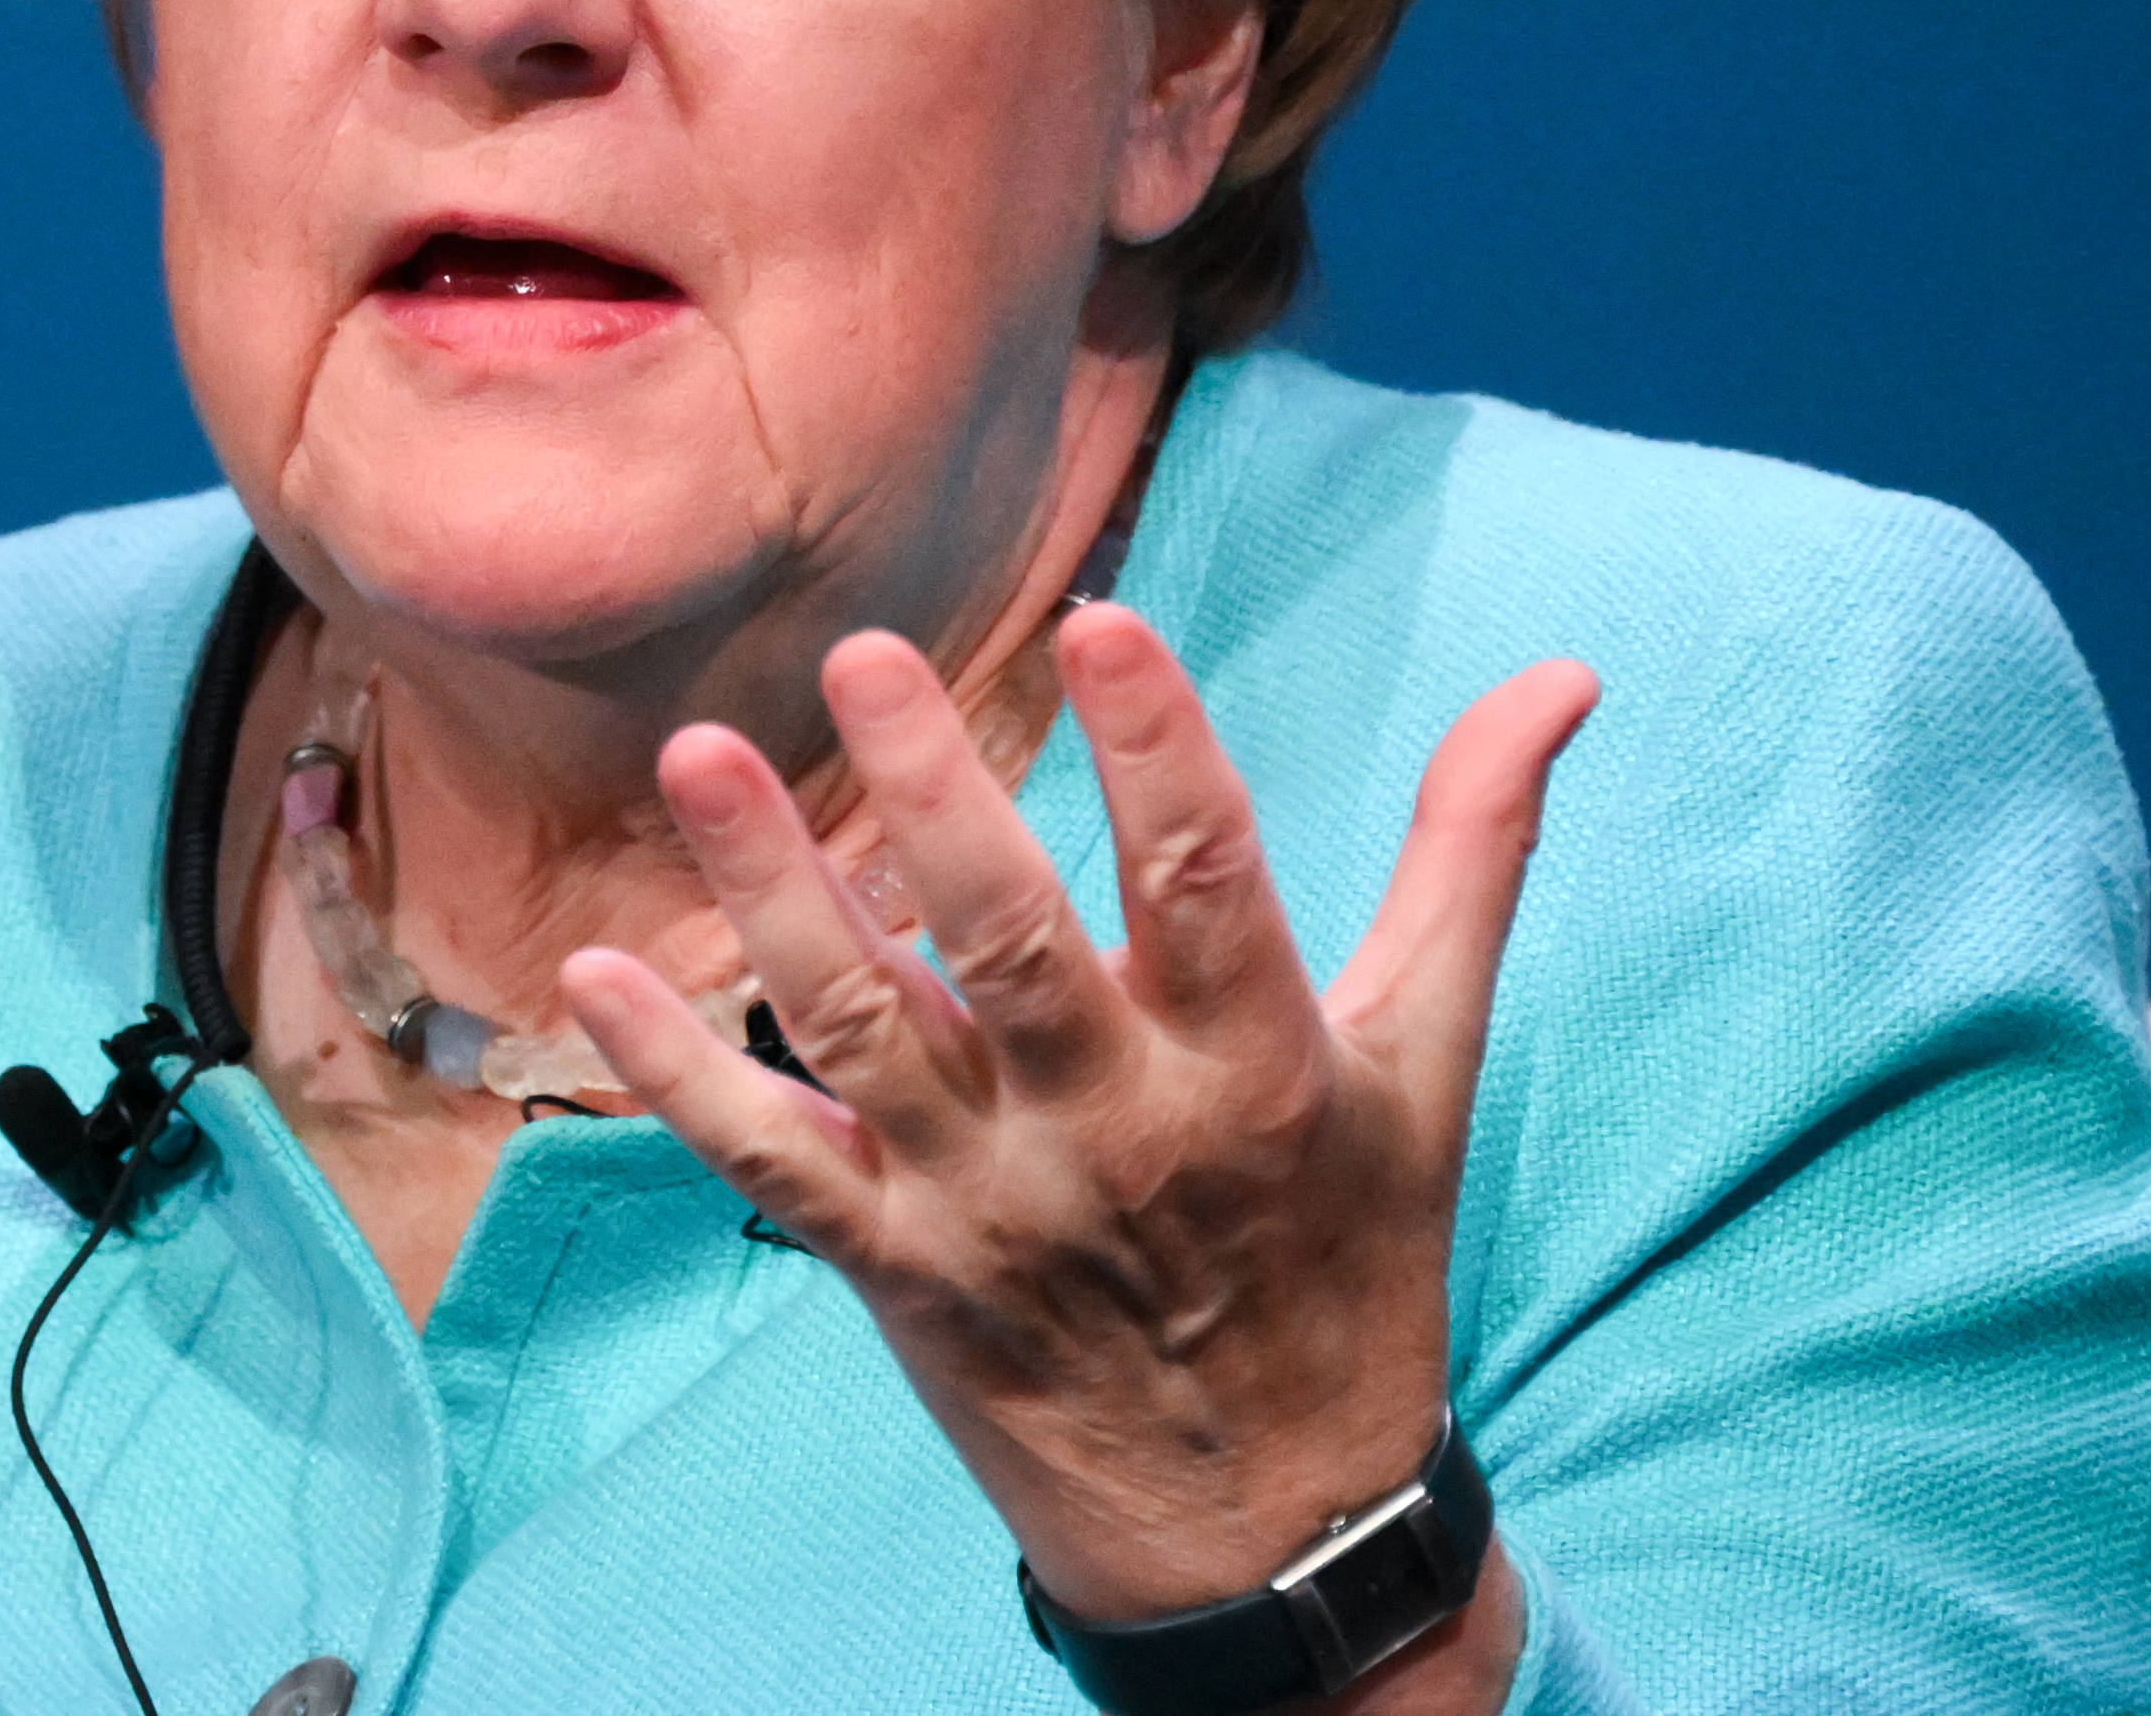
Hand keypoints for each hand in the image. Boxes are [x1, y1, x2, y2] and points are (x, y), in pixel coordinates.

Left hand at [558, 607, 1595, 1689]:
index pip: (1209, 880)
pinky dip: (675, 1072)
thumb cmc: (1352, 1258)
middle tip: (858, 655)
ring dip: (773, 892)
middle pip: (1011, 942)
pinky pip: (768, 1161)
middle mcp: (1117, 1129)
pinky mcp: (893, 1265)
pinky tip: (589, 970)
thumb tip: (1560, 677)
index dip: (1156, 749)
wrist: (1266, 1531)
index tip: (1097, 619)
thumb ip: (1472, 855)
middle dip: (935, 796)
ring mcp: (989, 1200)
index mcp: (1259, 1068)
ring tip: (699, 758)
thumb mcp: (1430, 1064)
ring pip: (866, 1027)